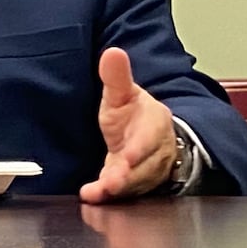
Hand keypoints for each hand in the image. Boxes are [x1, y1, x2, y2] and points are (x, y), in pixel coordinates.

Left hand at [80, 47, 177, 203]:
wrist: (149, 134)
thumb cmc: (135, 114)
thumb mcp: (124, 94)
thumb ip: (116, 77)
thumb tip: (112, 52)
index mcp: (154, 124)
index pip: (149, 138)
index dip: (139, 149)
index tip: (127, 157)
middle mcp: (154, 150)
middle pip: (143, 167)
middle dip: (128, 176)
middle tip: (111, 184)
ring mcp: (146, 169)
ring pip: (136, 182)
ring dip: (119, 189)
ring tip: (100, 193)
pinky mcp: (133, 182)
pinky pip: (125, 191)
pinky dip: (108, 195)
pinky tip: (92, 195)